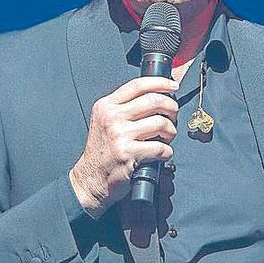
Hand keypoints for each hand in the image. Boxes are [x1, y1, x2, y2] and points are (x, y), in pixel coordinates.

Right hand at [69, 76, 179, 217]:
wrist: (90, 179)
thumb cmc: (102, 152)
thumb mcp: (104, 122)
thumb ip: (124, 108)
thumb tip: (156, 97)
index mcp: (106, 106)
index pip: (137, 85)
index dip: (160, 82)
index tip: (173, 86)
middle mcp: (111, 117)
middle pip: (153, 101)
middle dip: (171, 108)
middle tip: (173, 117)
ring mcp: (119, 135)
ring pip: (160, 123)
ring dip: (171, 132)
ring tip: (166, 138)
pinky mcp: (128, 153)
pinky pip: (160, 147)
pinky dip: (167, 152)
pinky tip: (161, 154)